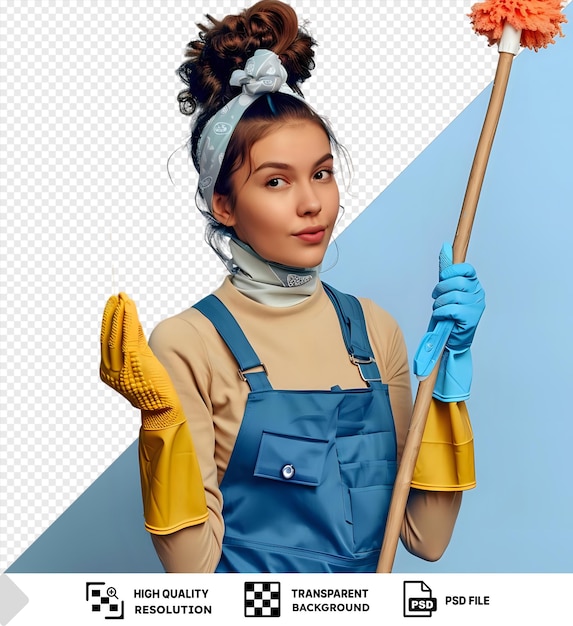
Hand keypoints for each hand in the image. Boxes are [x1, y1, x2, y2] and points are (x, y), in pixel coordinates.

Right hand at [100, 293, 183, 427]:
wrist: (163, 409)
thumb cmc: (153, 389)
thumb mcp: (139, 366)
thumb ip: (133, 347)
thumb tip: (132, 324)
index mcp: (107, 373)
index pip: (105, 342)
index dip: (108, 322)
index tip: (111, 306)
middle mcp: (111, 371)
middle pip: (108, 336)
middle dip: (111, 314)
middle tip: (115, 296)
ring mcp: (121, 367)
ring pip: (117, 334)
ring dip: (120, 313)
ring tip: (123, 297)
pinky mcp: (135, 362)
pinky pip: (129, 336)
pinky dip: (129, 319)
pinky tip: (130, 307)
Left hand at [429, 242, 484, 351]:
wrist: (451, 339)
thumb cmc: (449, 314)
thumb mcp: (447, 290)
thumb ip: (446, 271)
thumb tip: (445, 246)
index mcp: (474, 285)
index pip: (467, 269)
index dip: (451, 271)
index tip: (443, 278)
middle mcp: (478, 294)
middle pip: (457, 282)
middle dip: (441, 289)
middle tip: (436, 297)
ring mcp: (476, 307)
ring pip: (452, 296)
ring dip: (439, 303)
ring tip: (439, 309)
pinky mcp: (471, 319)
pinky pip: (451, 309)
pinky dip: (441, 313)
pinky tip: (442, 317)